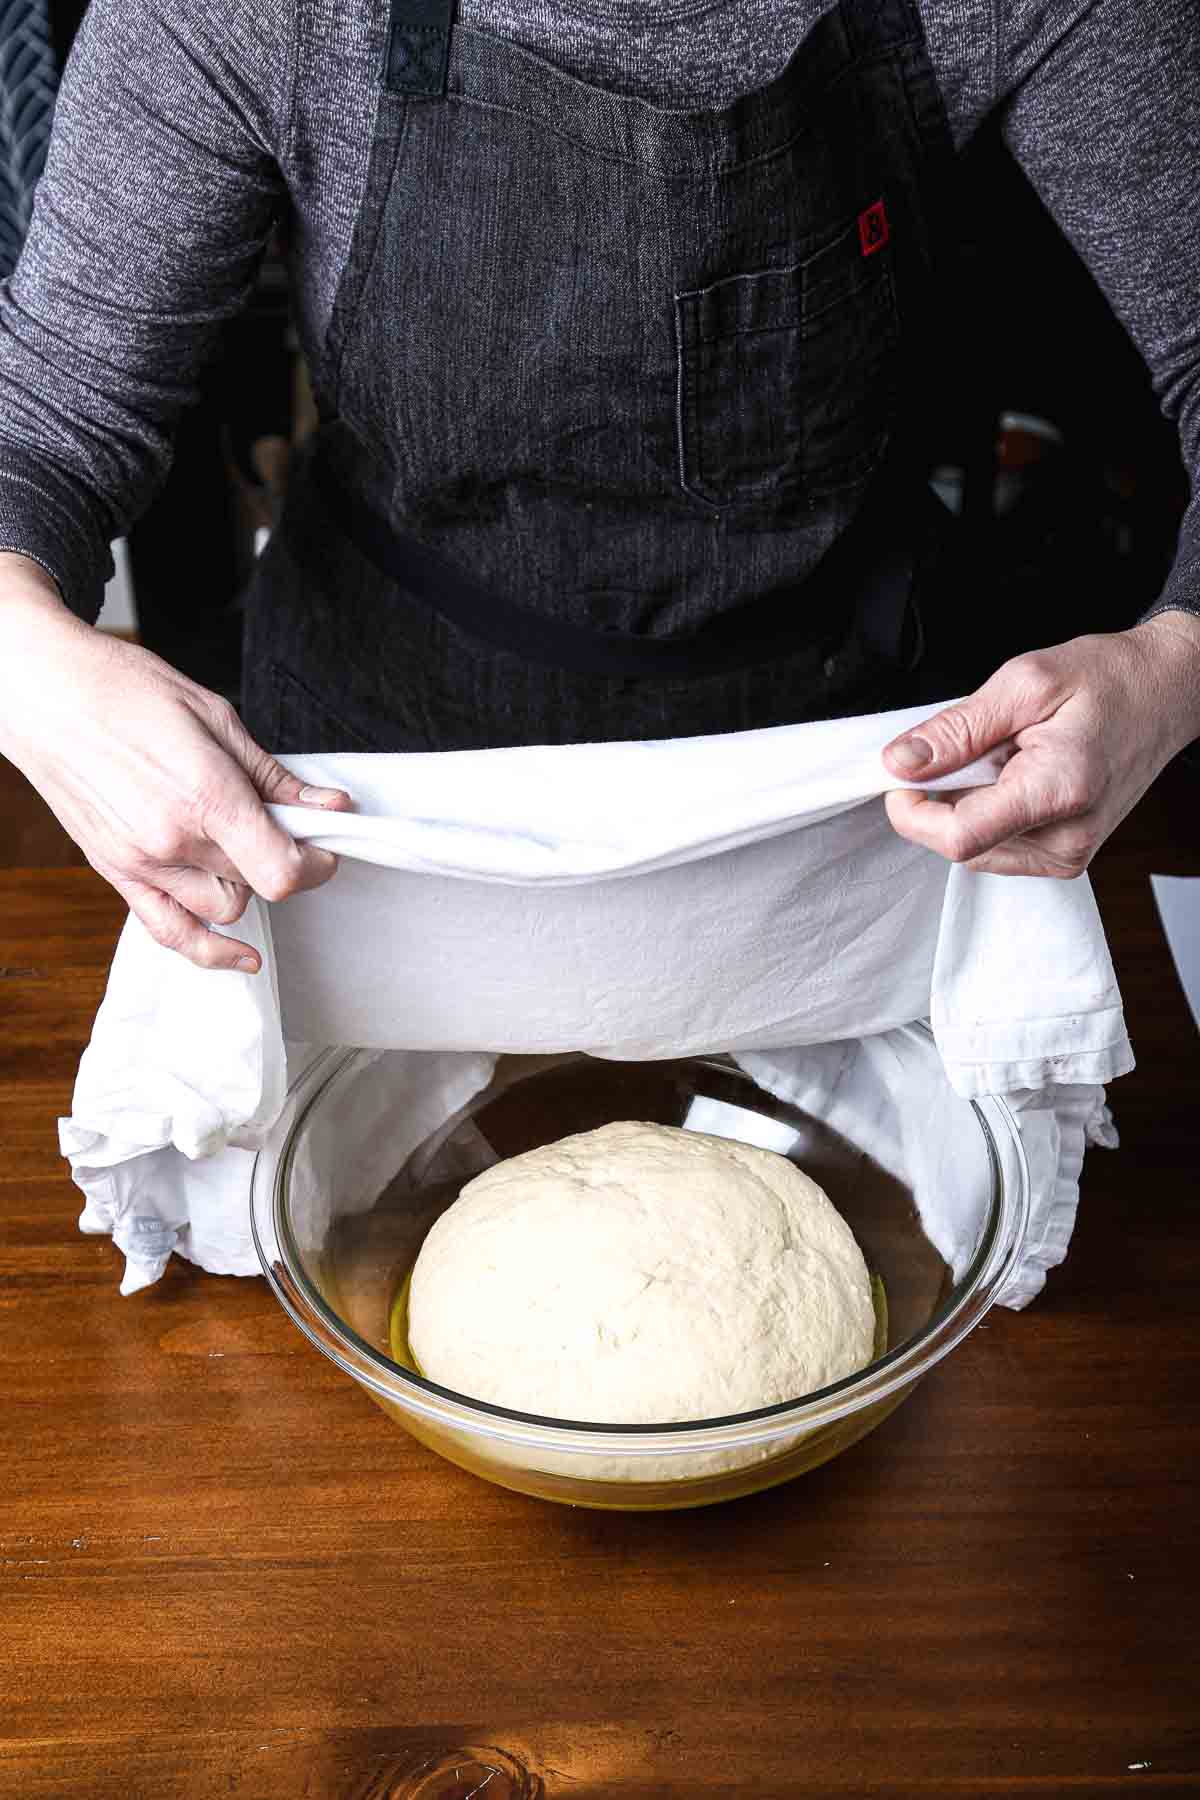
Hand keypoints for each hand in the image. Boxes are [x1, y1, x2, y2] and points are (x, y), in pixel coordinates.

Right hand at [0, 555, 352, 968]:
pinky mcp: (117, 871)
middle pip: (257, 883)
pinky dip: (209, 948)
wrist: (47, 694)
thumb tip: (327, 806)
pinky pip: (170, 932)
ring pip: (223, 908)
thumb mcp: (216, 718)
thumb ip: (272, 776)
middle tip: (279, 827)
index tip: (322, 845)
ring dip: (243, 885)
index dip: (316, 864)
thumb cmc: (124, 691)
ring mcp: (142, 862)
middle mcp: (174, 840)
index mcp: (206, 797)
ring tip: (237, 847)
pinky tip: (240, 956)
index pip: (283, 870)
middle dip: (280, 858)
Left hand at [881, 611, 1199, 876]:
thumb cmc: (1108, 679)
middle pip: (961, 845)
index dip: (913, 811)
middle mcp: (1068, 839)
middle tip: (969, 745)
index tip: (902, 775)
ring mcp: (1070, 854)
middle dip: (942, 798)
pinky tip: (1012, 776)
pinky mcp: (1067, 855)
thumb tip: (901, 763)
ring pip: (975, 848)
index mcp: (1058, 792)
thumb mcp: (1024, 683)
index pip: (959, 837)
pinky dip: (987, 811)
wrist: (1166, 692)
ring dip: (966, 804)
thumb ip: (958, 729)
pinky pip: (998, 846)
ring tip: (1002, 755)